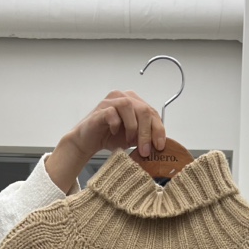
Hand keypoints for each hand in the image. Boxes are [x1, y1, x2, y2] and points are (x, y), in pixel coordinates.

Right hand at [45, 91, 165, 194]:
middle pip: (143, 110)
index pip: (152, 113)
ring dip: (133, 127)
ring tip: (130, 142)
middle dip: (147, 132)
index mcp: (135, 102)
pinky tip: (115, 133)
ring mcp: (110, 102)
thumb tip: (160, 146)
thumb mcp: (133, 138)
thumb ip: (146, 136)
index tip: (159, 147)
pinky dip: (116, 124)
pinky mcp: (100, 110)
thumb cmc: (110, 137)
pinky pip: (111, 112)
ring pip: (128, 107)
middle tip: (145, 151)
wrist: (88, 142)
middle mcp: (124, 97)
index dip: (158, 130)